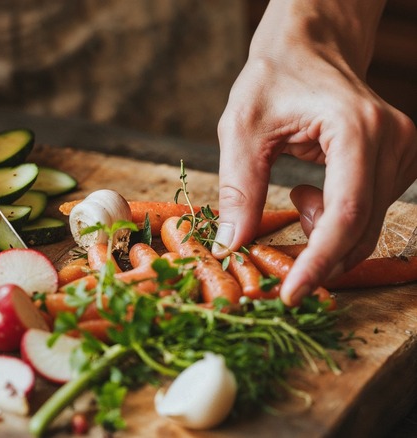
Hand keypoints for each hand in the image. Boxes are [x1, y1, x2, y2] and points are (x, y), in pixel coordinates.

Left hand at [213, 0, 416, 305]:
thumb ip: (238, 188)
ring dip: (322, 231)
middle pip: (361, 227)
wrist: (307, 49)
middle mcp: (394, 141)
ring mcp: (404, 151)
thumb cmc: (272, 80)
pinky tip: (309, 189)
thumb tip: (232, 245)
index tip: (290, 294)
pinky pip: (368, 213)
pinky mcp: (400, 161)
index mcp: (356, 129)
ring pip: (366, 226)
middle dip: (316, 255)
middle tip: (274, 255)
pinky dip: (334, 219)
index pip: (346, 213)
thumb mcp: (240, 130)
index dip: (319, 261)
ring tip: (294, 191)